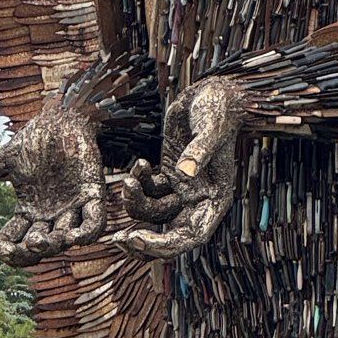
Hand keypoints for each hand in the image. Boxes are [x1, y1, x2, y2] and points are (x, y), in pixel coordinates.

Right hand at [0, 104, 106, 266]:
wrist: (63, 117)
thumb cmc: (35, 138)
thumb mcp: (4, 159)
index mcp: (28, 212)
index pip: (8, 239)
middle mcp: (49, 217)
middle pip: (33, 248)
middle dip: (17, 253)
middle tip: (5, 247)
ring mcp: (71, 210)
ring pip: (61, 241)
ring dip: (48, 245)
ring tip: (34, 241)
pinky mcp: (93, 197)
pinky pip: (94, 225)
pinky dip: (85, 234)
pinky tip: (71, 237)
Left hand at [113, 76, 244, 259]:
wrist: (212, 92)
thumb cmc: (218, 109)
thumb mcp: (211, 127)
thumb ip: (200, 151)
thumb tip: (185, 173)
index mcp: (215, 198)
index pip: (191, 236)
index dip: (165, 244)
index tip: (137, 238)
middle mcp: (199, 199)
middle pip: (170, 235)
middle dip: (144, 240)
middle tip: (119, 240)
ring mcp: (183, 188)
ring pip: (154, 213)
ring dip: (135, 202)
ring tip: (128, 180)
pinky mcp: (170, 175)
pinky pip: (148, 191)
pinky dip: (138, 183)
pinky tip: (139, 164)